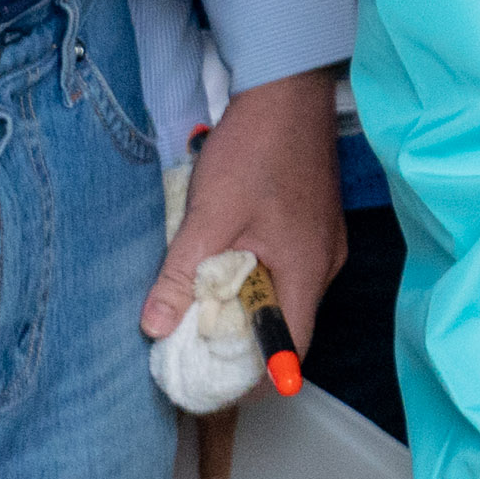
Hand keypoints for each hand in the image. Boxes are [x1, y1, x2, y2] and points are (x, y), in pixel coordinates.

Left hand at [149, 70, 342, 478]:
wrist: (289, 90)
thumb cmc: (255, 152)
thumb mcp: (208, 216)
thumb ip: (181, 275)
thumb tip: (154, 328)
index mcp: (308, 269)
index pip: (293, 347)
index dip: (257, 378)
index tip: (214, 388)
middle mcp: (326, 262)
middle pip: (289, 324)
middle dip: (242, 344)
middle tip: (193, 350)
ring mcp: (326, 241)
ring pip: (287, 295)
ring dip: (247, 308)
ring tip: (200, 308)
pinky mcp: (317, 223)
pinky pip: (289, 269)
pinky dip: (258, 280)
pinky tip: (225, 266)